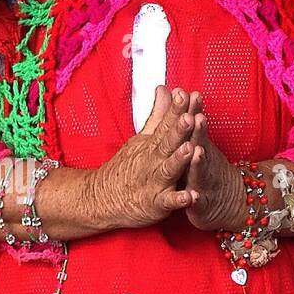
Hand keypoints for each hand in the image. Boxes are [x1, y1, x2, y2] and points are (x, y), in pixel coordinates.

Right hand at [85, 85, 197, 230]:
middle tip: (189, 116)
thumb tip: (165, 89)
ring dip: (179, 160)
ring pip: (168, 169)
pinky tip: (191, 197)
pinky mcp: (156, 204)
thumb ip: (158, 114)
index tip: (184, 94)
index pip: (165, 123)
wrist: (102, 198)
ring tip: (191, 149)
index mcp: (153, 144)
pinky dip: (178, 200)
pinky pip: (168, 202)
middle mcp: (153, 160)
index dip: (175, 109)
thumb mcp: (142, 137)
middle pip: (167, 143)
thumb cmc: (127, 168)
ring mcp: (154, 182)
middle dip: (178, 130)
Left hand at [180, 91, 244, 231]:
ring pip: (200, 171)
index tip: (184, 92)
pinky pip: (197, 202)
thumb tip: (175, 90)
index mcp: (199, 146)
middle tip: (194, 115)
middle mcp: (203, 162)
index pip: (194, 125)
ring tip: (196, 150)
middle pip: (200, 144)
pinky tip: (192, 196)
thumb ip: (188, 117)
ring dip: (199, 161)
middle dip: (197, 131)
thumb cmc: (209, 168)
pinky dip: (194, 199)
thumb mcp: (200, 141)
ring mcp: (203, 183)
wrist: (235, 202)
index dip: (190, 110)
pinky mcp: (201, 205)